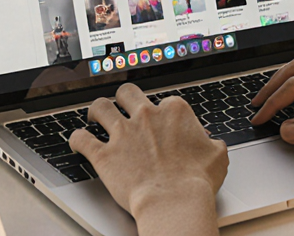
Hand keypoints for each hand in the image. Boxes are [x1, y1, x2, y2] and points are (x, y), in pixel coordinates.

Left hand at [69, 84, 226, 235]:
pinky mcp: (104, 154)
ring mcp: (123, 133)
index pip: (164, 101)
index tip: (161, 124)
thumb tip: (211, 144)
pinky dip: (76, 139)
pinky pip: (81, 139)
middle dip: (124, 98)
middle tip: (123, 106)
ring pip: (101, 107)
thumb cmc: (196, 181)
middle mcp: (145, 116)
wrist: (174, 201)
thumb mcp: (217, 156)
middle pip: (128, 93)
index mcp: (174, 111)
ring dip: (96, 110)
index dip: (162, 113)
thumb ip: (212, 144)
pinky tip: (76, 140)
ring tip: (95, 115)